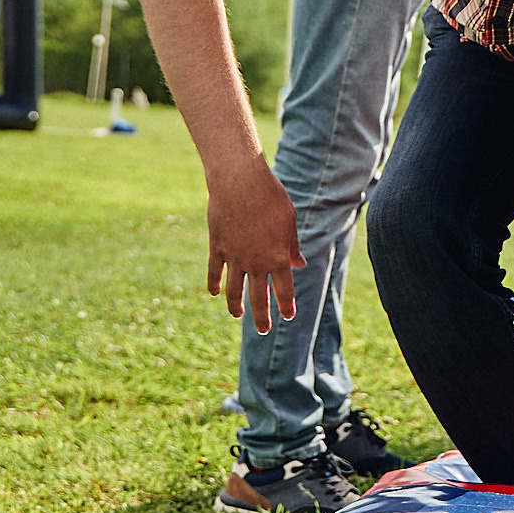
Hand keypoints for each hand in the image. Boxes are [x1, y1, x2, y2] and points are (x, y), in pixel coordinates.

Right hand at [205, 159, 304, 332]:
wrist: (240, 182)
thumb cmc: (271, 197)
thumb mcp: (289, 221)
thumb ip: (292, 246)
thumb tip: (299, 265)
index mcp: (277, 257)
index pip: (284, 290)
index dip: (286, 306)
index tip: (288, 316)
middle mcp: (256, 263)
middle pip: (258, 298)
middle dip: (262, 317)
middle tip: (263, 330)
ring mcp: (234, 257)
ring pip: (234, 290)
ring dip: (236, 306)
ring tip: (238, 315)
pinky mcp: (217, 247)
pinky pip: (214, 272)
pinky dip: (214, 284)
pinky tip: (215, 293)